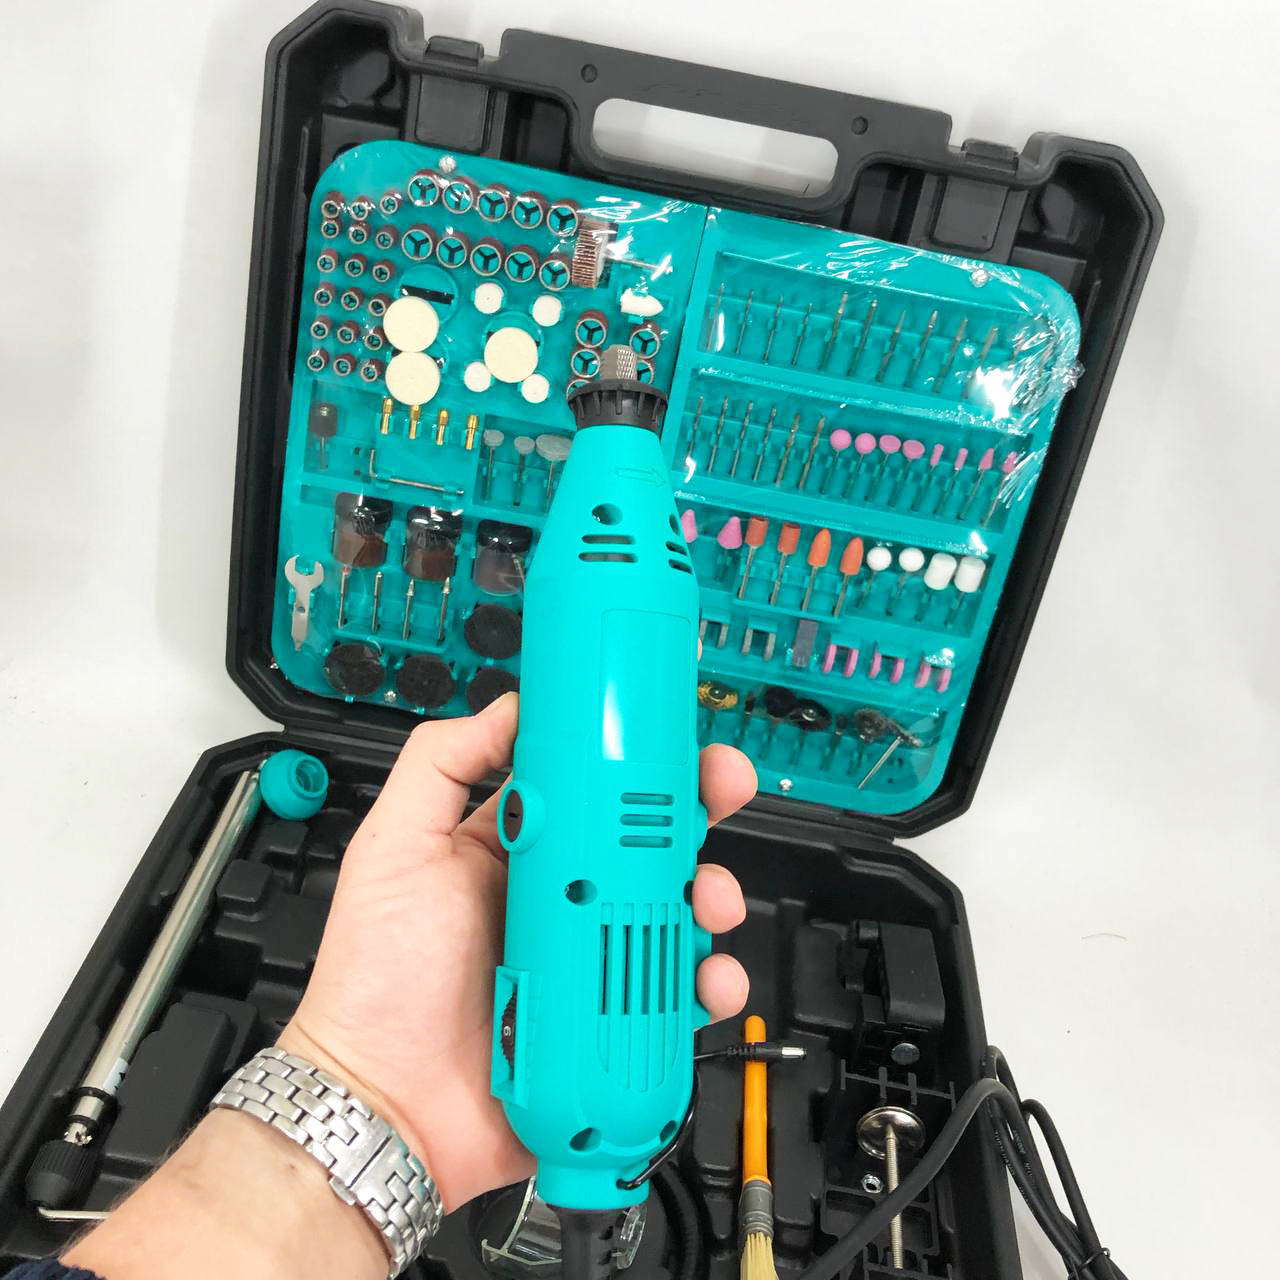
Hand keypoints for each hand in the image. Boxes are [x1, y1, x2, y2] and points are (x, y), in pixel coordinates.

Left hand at [279, 692, 756, 1209]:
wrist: (386, 1103)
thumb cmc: (379, 977)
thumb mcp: (395, 848)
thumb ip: (441, 766)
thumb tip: (507, 707)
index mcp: (519, 856)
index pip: (593, 795)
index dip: (638, 768)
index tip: (675, 749)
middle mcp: (562, 904)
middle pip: (649, 850)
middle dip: (696, 820)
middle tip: (720, 798)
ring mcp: (590, 966)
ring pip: (675, 918)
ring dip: (711, 898)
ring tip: (709, 904)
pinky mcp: (611, 1024)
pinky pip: (677, 998)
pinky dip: (710, 984)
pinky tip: (708, 979)